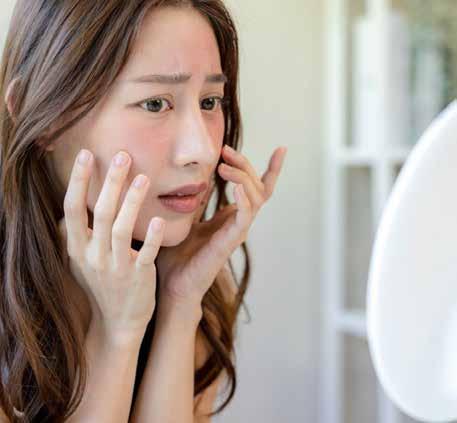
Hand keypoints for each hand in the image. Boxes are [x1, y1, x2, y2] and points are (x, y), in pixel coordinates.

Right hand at [58, 149, 164, 340]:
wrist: (117, 323)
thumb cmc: (102, 285)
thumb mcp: (81, 261)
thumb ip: (76, 235)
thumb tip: (70, 207)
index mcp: (77, 248)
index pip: (72, 208)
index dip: (78, 181)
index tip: (85, 154)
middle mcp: (93, 256)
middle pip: (100, 213)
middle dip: (110, 182)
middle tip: (122, 155)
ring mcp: (116, 268)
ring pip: (121, 230)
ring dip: (132, 202)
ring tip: (144, 177)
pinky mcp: (138, 278)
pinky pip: (144, 255)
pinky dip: (150, 238)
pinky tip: (158, 220)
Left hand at [156, 145, 287, 311]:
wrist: (172, 285)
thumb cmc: (178, 256)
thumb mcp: (187, 219)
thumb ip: (198, 201)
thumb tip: (200, 179)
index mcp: (231, 216)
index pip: (258, 189)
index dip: (271, 169)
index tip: (281, 149)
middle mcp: (238, 222)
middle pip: (257, 187)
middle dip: (245, 165)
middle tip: (226, 151)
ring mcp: (237, 232)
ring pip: (256, 198)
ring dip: (243, 178)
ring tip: (224, 167)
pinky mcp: (230, 242)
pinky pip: (245, 218)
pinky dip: (245, 200)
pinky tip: (235, 186)